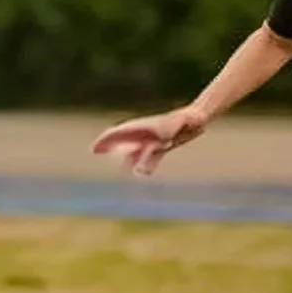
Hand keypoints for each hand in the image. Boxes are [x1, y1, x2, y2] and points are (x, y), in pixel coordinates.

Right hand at [90, 106, 207, 176]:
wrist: (198, 119)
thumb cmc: (189, 120)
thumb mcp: (181, 123)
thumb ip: (172, 128)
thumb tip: (165, 137)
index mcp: (145, 127)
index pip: (121, 132)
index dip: (107, 140)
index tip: (95, 147)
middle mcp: (146, 133)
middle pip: (122, 138)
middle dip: (108, 144)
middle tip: (94, 150)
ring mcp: (153, 139)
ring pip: (134, 150)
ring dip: (125, 158)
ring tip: (119, 168)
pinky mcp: (162, 146)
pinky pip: (148, 157)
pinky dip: (142, 164)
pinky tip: (140, 173)